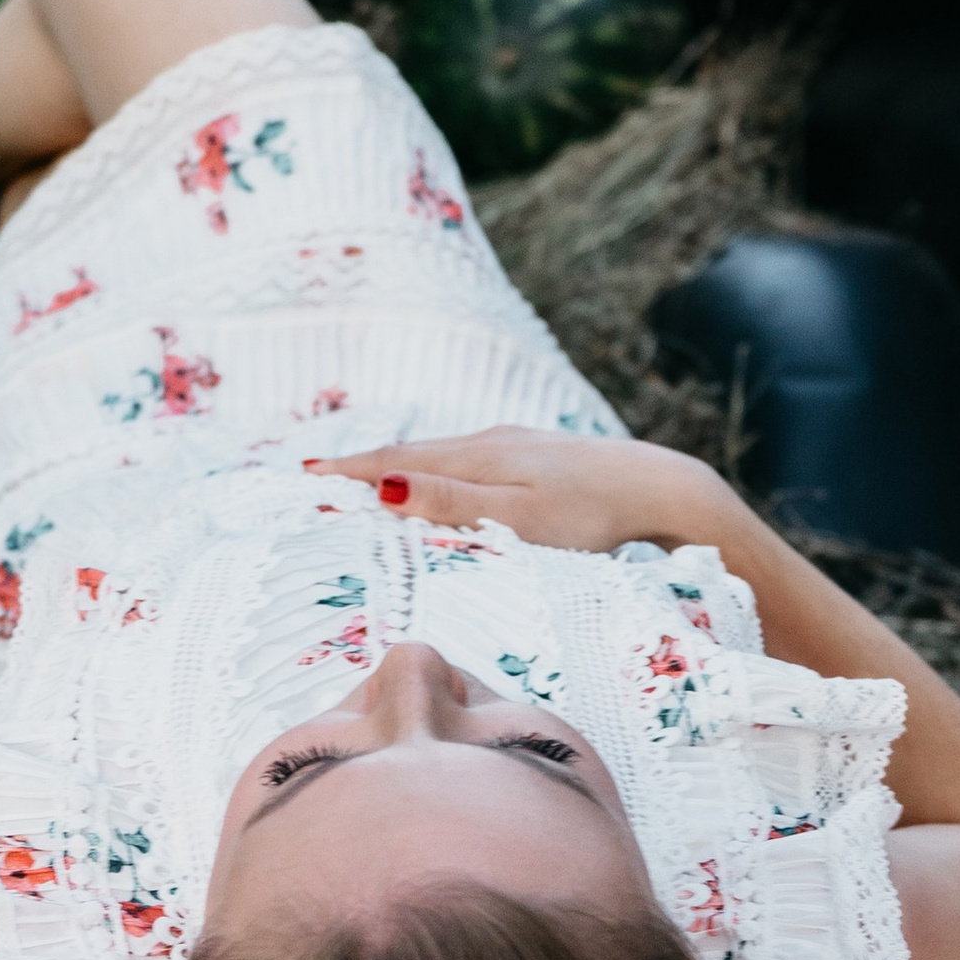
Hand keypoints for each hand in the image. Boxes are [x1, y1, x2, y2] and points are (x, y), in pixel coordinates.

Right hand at [305, 426, 729, 556]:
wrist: (658, 488)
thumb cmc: (589, 515)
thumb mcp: (517, 517)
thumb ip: (453, 502)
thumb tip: (385, 486)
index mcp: (476, 456)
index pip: (395, 463)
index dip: (347, 471)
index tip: (301, 476)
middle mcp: (488, 441)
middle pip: (411, 453)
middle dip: (361, 466)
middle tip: (314, 477)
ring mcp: (513, 445)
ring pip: (441, 454)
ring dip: (396, 466)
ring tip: (361, 479)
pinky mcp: (535, 455)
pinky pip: (467, 461)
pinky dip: (435, 470)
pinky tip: (438, 480)